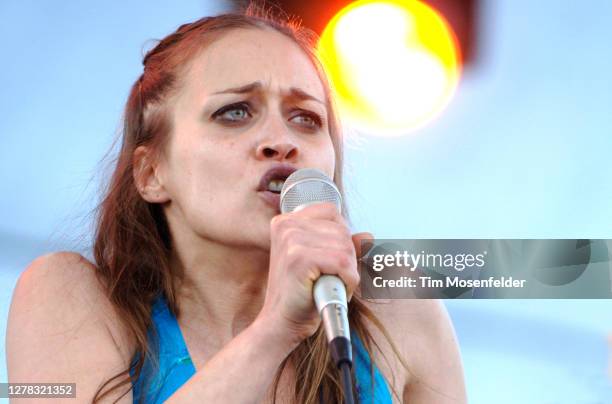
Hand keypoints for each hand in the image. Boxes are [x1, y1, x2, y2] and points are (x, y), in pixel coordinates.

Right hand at [257, 202, 370, 349]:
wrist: (281, 324)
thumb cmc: (300, 295)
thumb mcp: (321, 263)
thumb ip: (341, 246)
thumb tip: (368, 236)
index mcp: (286, 221)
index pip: (331, 212)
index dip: (341, 237)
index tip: (331, 259)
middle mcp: (286, 225)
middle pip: (342, 230)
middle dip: (346, 258)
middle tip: (329, 278)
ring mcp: (291, 240)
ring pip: (346, 247)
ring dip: (347, 272)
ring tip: (328, 285)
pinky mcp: (298, 258)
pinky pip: (343, 263)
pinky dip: (348, 280)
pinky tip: (333, 290)